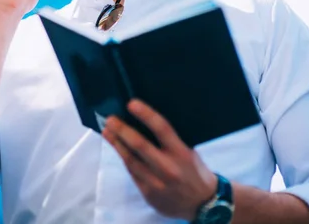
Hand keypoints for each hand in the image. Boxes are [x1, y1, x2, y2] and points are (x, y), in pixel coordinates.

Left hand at [102, 99, 216, 220]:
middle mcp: (168, 168)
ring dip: (117, 144)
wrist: (201, 204)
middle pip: (140, 146)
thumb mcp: (189, 151)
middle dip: (122, 131)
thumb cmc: (194, 170)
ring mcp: (157, 183)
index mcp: (182, 153)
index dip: (146, 115)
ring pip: (131, 160)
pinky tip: (117, 147)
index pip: (162, 129)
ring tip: (107, 131)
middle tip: (110, 119)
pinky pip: (132, 173)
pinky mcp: (148, 194)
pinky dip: (124, 158)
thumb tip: (147, 120)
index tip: (131, 103)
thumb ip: (171, 140)